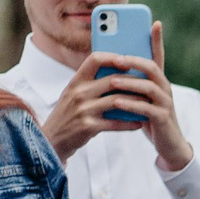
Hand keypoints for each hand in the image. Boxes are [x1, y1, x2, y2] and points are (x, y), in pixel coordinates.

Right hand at [42, 25, 193, 169]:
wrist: (51, 141)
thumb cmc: (67, 116)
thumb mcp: (72, 95)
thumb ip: (89, 84)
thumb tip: (115, 74)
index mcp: (75, 81)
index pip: (95, 60)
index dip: (113, 57)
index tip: (128, 60)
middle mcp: (78, 93)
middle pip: (112, 80)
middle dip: (133, 81)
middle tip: (148, 83)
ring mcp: (83, 110)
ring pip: (117, 101)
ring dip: (135, 102)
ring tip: (148, 103)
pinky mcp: (88, 127)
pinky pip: (115, 123)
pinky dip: (129, 123)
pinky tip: (139, 123)